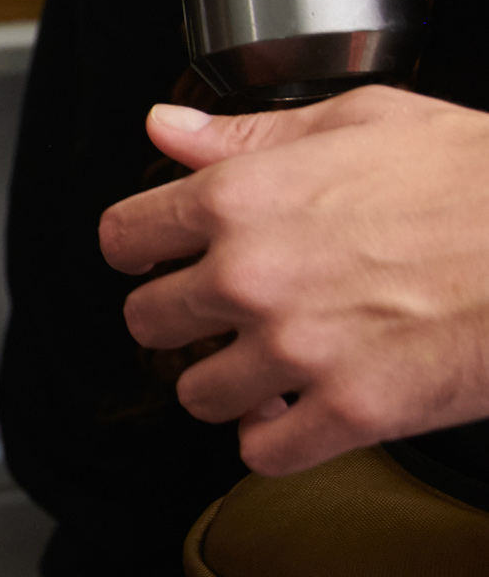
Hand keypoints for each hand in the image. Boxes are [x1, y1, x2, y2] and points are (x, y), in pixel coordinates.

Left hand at [101, 90, 488, 473]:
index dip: (136, 250)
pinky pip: (262, 455)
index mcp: (240, 199)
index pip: (122, 237)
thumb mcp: (357, 121)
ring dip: (224, 385)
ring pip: (195, 394)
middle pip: (145, 322)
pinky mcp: (351, 412)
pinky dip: (274, 443)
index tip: (152, 258)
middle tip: (218, 316)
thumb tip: (170, 129)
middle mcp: (251, 276)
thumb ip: (246, 133)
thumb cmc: (477, 177)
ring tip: (263, 367)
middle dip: (179, 320)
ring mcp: (296, 349)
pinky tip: (297, 416)